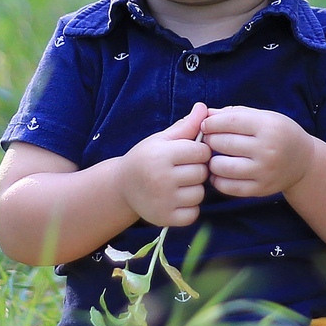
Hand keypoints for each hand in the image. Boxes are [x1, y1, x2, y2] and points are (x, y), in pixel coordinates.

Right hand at [120, 101, 210, 226]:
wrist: (122, 187)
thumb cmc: (146, 158)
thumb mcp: (161, 139)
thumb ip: (185, 126)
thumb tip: (203, 107)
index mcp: (161, 155)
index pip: (202, 152)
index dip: (199, 151)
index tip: (188, 153)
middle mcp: (161, 178)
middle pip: (202, 173)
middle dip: (197, 170)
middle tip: (182, 170)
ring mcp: (163, 200)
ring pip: (200, 194)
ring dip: (194, 189)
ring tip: (179, 185)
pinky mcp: (165, 218)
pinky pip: (193, 214)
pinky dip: (189, 208)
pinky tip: (177, 200)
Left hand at [198, 105, 316, 198]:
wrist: (304, 161)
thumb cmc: (278, 133)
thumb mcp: (263, 116)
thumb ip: (234, 114)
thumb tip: (204, 114)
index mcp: (268, 126)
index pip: (229, 121)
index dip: (211, 123)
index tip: (205, 125)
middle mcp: (267, 149)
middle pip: (223, 143)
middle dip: (209, 140)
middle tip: (207, 140)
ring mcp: (264, 171)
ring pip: (222, 167)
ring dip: (211, 161)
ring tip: (212, 156)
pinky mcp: (261, 189)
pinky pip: (229, 187)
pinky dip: (217, 180)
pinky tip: (218, 172)